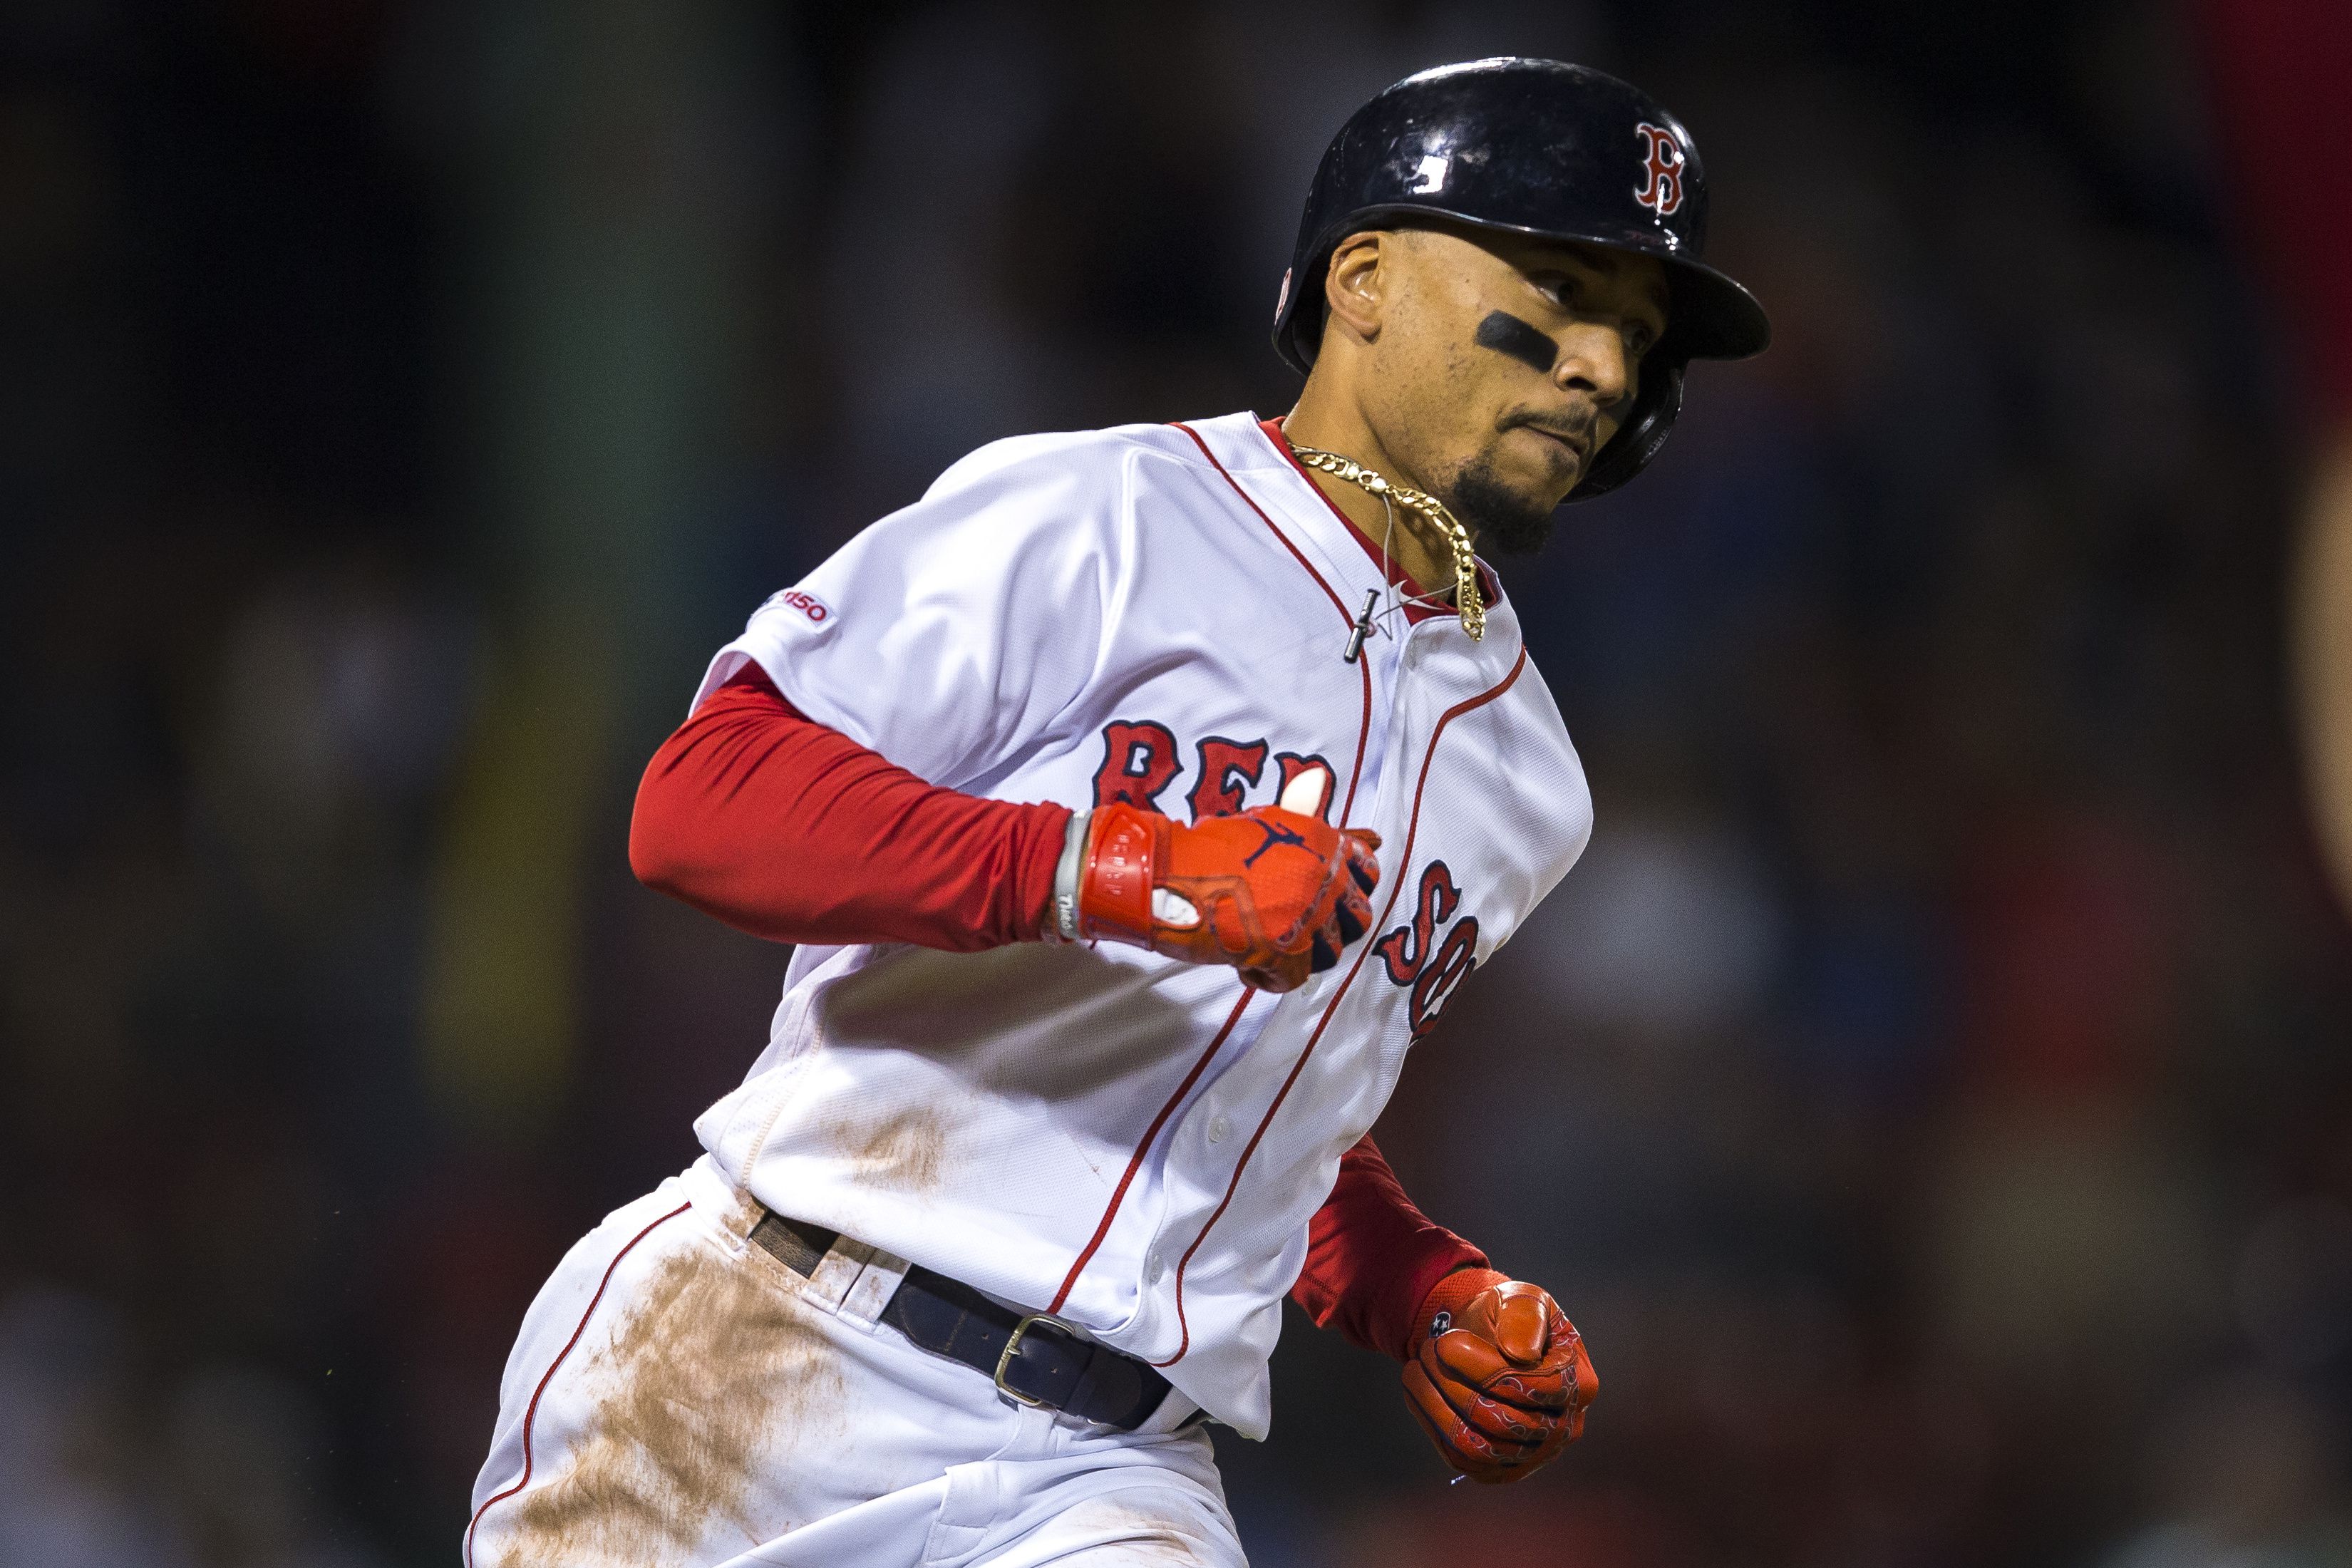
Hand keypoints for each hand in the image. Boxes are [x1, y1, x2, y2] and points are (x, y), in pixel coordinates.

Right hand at [1075, 767, 1379, 991]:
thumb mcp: (1267, 826)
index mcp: (1319, 840)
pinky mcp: (1282, 949)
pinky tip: (1242, 961)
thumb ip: (1318, 835)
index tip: (1327, 894)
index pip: (1367, 868)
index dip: (1350, 885)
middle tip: (1291, 922)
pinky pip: (1294, 979)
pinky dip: (1267, 977)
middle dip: (1328, 925)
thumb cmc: (1207, 849)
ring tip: (1264, 939)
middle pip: (1357, 917)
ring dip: (1300, 952)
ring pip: (1329, 952)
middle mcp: (1322, 875)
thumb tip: (1373, 838)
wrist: (1163, 873)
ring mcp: (1305, 913)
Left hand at [1402, 1271, 1595, 1483]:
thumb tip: (1519, 1354)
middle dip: (1454, 1383)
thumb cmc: (1509, 1316)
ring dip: (1436, 1407)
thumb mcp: (1521, 1298)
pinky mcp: (1500, 1469)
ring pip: (1477, 1447)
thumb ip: (1524, 1318)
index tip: (1445, 1342)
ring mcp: (1533, 1455)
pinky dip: (1432, 1425)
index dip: (1483, 1368)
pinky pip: (1462, 1460)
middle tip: (1427, 1348)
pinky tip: (1417, 1391)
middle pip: (1501, 1420)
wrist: (1488, 1337)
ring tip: (1415, 1369)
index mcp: (1579, 1384)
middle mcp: (1564, 1429)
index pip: (1532, 1388)